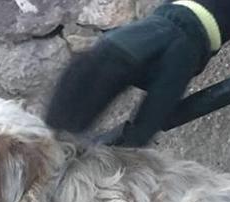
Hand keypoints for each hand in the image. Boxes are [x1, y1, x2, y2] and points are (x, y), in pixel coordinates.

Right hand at [45, 4, 215, 146]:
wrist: (178, 30)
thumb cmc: (176, 62)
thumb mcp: (172, 90)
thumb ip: (151, 116)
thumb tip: (130, 144)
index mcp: (128, 57)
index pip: (100, 85)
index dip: (85, 108)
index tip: (74, 131)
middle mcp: (109, 48)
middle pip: (78, 77)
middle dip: (65, 105)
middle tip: (55, 131)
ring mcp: (101, 47)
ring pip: (72, 72)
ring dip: (59, 97)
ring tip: (50, 121)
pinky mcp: (97, 50)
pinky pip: (74, 68)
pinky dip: (63, 87)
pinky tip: (57, 105)